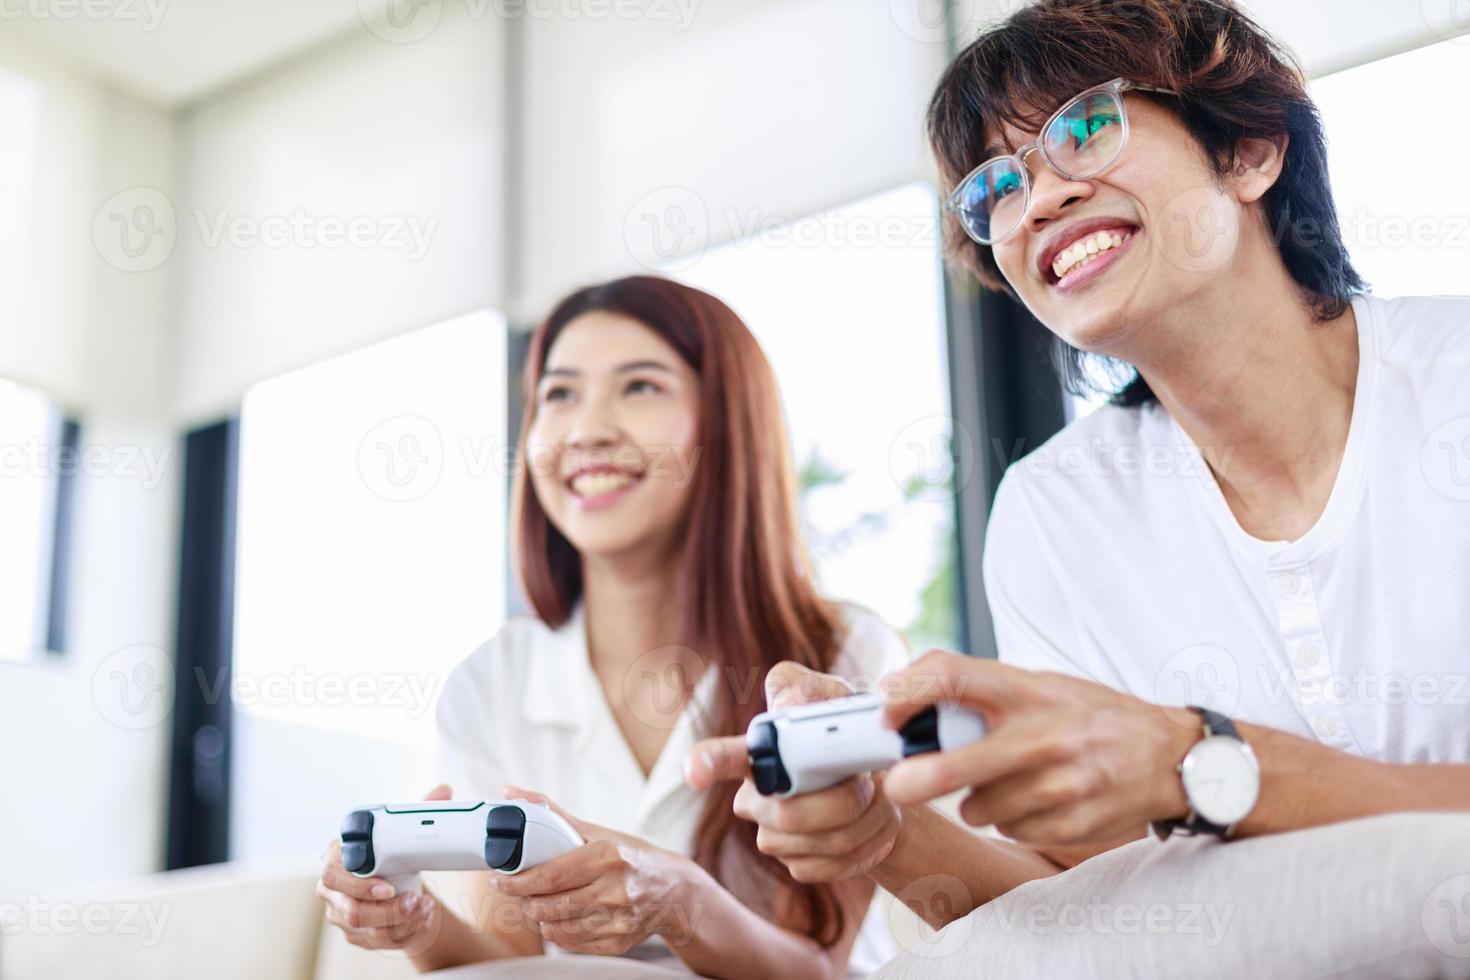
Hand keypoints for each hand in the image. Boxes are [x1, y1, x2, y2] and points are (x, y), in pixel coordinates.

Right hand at [317, 783, 450, 953]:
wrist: (394, 881)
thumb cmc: (390, 853)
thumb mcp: (400, 831)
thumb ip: (419, 811)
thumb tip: (444, 790)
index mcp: (335, 858)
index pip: (333, 874)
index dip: (360, 884)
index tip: (389, 888)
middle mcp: (332, 890)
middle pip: (351, 911)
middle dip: (388, 911)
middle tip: (416, 902)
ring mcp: (341, 915)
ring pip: (367, 930)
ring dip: (401, 923)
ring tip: (425, 910)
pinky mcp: (355, 934)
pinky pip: (378, 941)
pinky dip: (404, 934)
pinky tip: (422, 921)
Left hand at [490, 787, 704, 955]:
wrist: (675, 890)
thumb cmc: (631, 856)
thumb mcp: (597, 831)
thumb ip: (551, 813)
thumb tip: (510, 793)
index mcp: (608, 856)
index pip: (551, 876)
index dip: (518, 882)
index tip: (498, 880)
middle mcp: (616, 889)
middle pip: (550, 906)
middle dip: (524, 901)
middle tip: (516, 892)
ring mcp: (619, 920)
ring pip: (557, 929)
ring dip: (538, 917)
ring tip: (536, 903)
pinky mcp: (619, 943)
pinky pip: (572, 944)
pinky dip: (557, 932)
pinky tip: (557, 918)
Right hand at [685, 661, 902, 883]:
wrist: (881, 782)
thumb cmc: (849, 733)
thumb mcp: (835, 698)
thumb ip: (809, 690)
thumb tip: (789, 706)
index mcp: (756, 751)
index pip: (719, 757)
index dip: (704, 764)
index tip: (696, 773)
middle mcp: (753, 798)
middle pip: (793, 815)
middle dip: (846, 799)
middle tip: (870, 778)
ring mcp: (772, 837)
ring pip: (827, 841)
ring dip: (870, 819)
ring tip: (878, 796)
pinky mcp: (797, 865)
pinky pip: (838, 864)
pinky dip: (871, 842)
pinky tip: (872, 823)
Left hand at [879, 651, 1196, 845]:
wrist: (1172, 756)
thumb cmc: (1092, 715)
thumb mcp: (1042, 685)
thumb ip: (984, 694)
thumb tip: (907, 706)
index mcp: (1029, 691)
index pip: (953, 676)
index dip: (908, 690)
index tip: (884, 707)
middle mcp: (1042, 736)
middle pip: (954, 764)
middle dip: (915, 779)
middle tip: (896, 785)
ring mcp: (1058, 786)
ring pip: (977, 808)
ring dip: (978, 798)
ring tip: (1011, 778)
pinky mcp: (1072, 824)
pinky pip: (1009, 829)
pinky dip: (1011, 818)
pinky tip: (1039, 798)